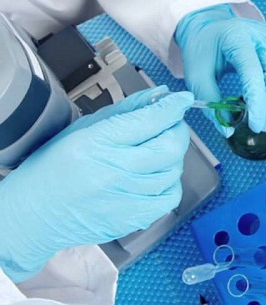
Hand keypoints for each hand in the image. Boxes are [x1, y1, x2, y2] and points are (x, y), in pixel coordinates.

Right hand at [0, 88, 191, 281]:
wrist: (33, 214)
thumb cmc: (54, 167)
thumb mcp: (84, 128)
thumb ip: (127, 110)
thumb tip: (162, 95)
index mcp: (98, 143)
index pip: (150, 120)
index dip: (173, 107)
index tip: (182, 100)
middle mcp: (114, 171)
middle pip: (170, 147)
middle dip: (178, 130)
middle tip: (172, 125)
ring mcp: (125, 198)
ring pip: (174, 171)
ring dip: (173, 157)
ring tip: (156, 151)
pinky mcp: (132, 219)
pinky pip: (170, 198)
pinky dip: (170, 183)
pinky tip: (155, 177)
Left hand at [175, 5, 265, 133]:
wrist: (207, 26)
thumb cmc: (202, 50)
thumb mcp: (195, 76)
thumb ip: (210, 102)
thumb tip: (227, 130)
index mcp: (236, 38)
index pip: (253, 71)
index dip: (257, 101)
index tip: (253, 124)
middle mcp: (259, 34)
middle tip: (262, 126)